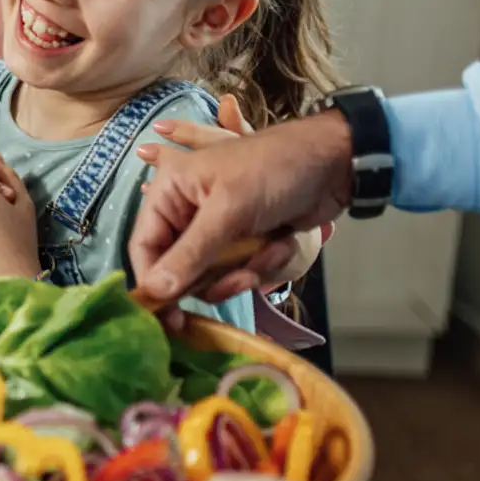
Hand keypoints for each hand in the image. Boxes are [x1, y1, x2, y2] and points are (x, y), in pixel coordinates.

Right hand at [129, 109, 352, 306]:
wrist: (334, 163)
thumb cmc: (271, 172)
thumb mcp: (227, 211)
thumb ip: (189, 255)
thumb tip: (154, 293)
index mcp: (169, 192)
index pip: (144, 247)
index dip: (154, 283)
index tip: (170, 318)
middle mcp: (186, 211)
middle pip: (178, 267)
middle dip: (213, 277)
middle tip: (239, 281)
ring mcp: (217, 227)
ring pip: (213, 274)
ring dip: (243, 269)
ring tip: (267, 253)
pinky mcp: (245, 239)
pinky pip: (241, 269)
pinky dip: (263, 261)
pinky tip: (281, 242)